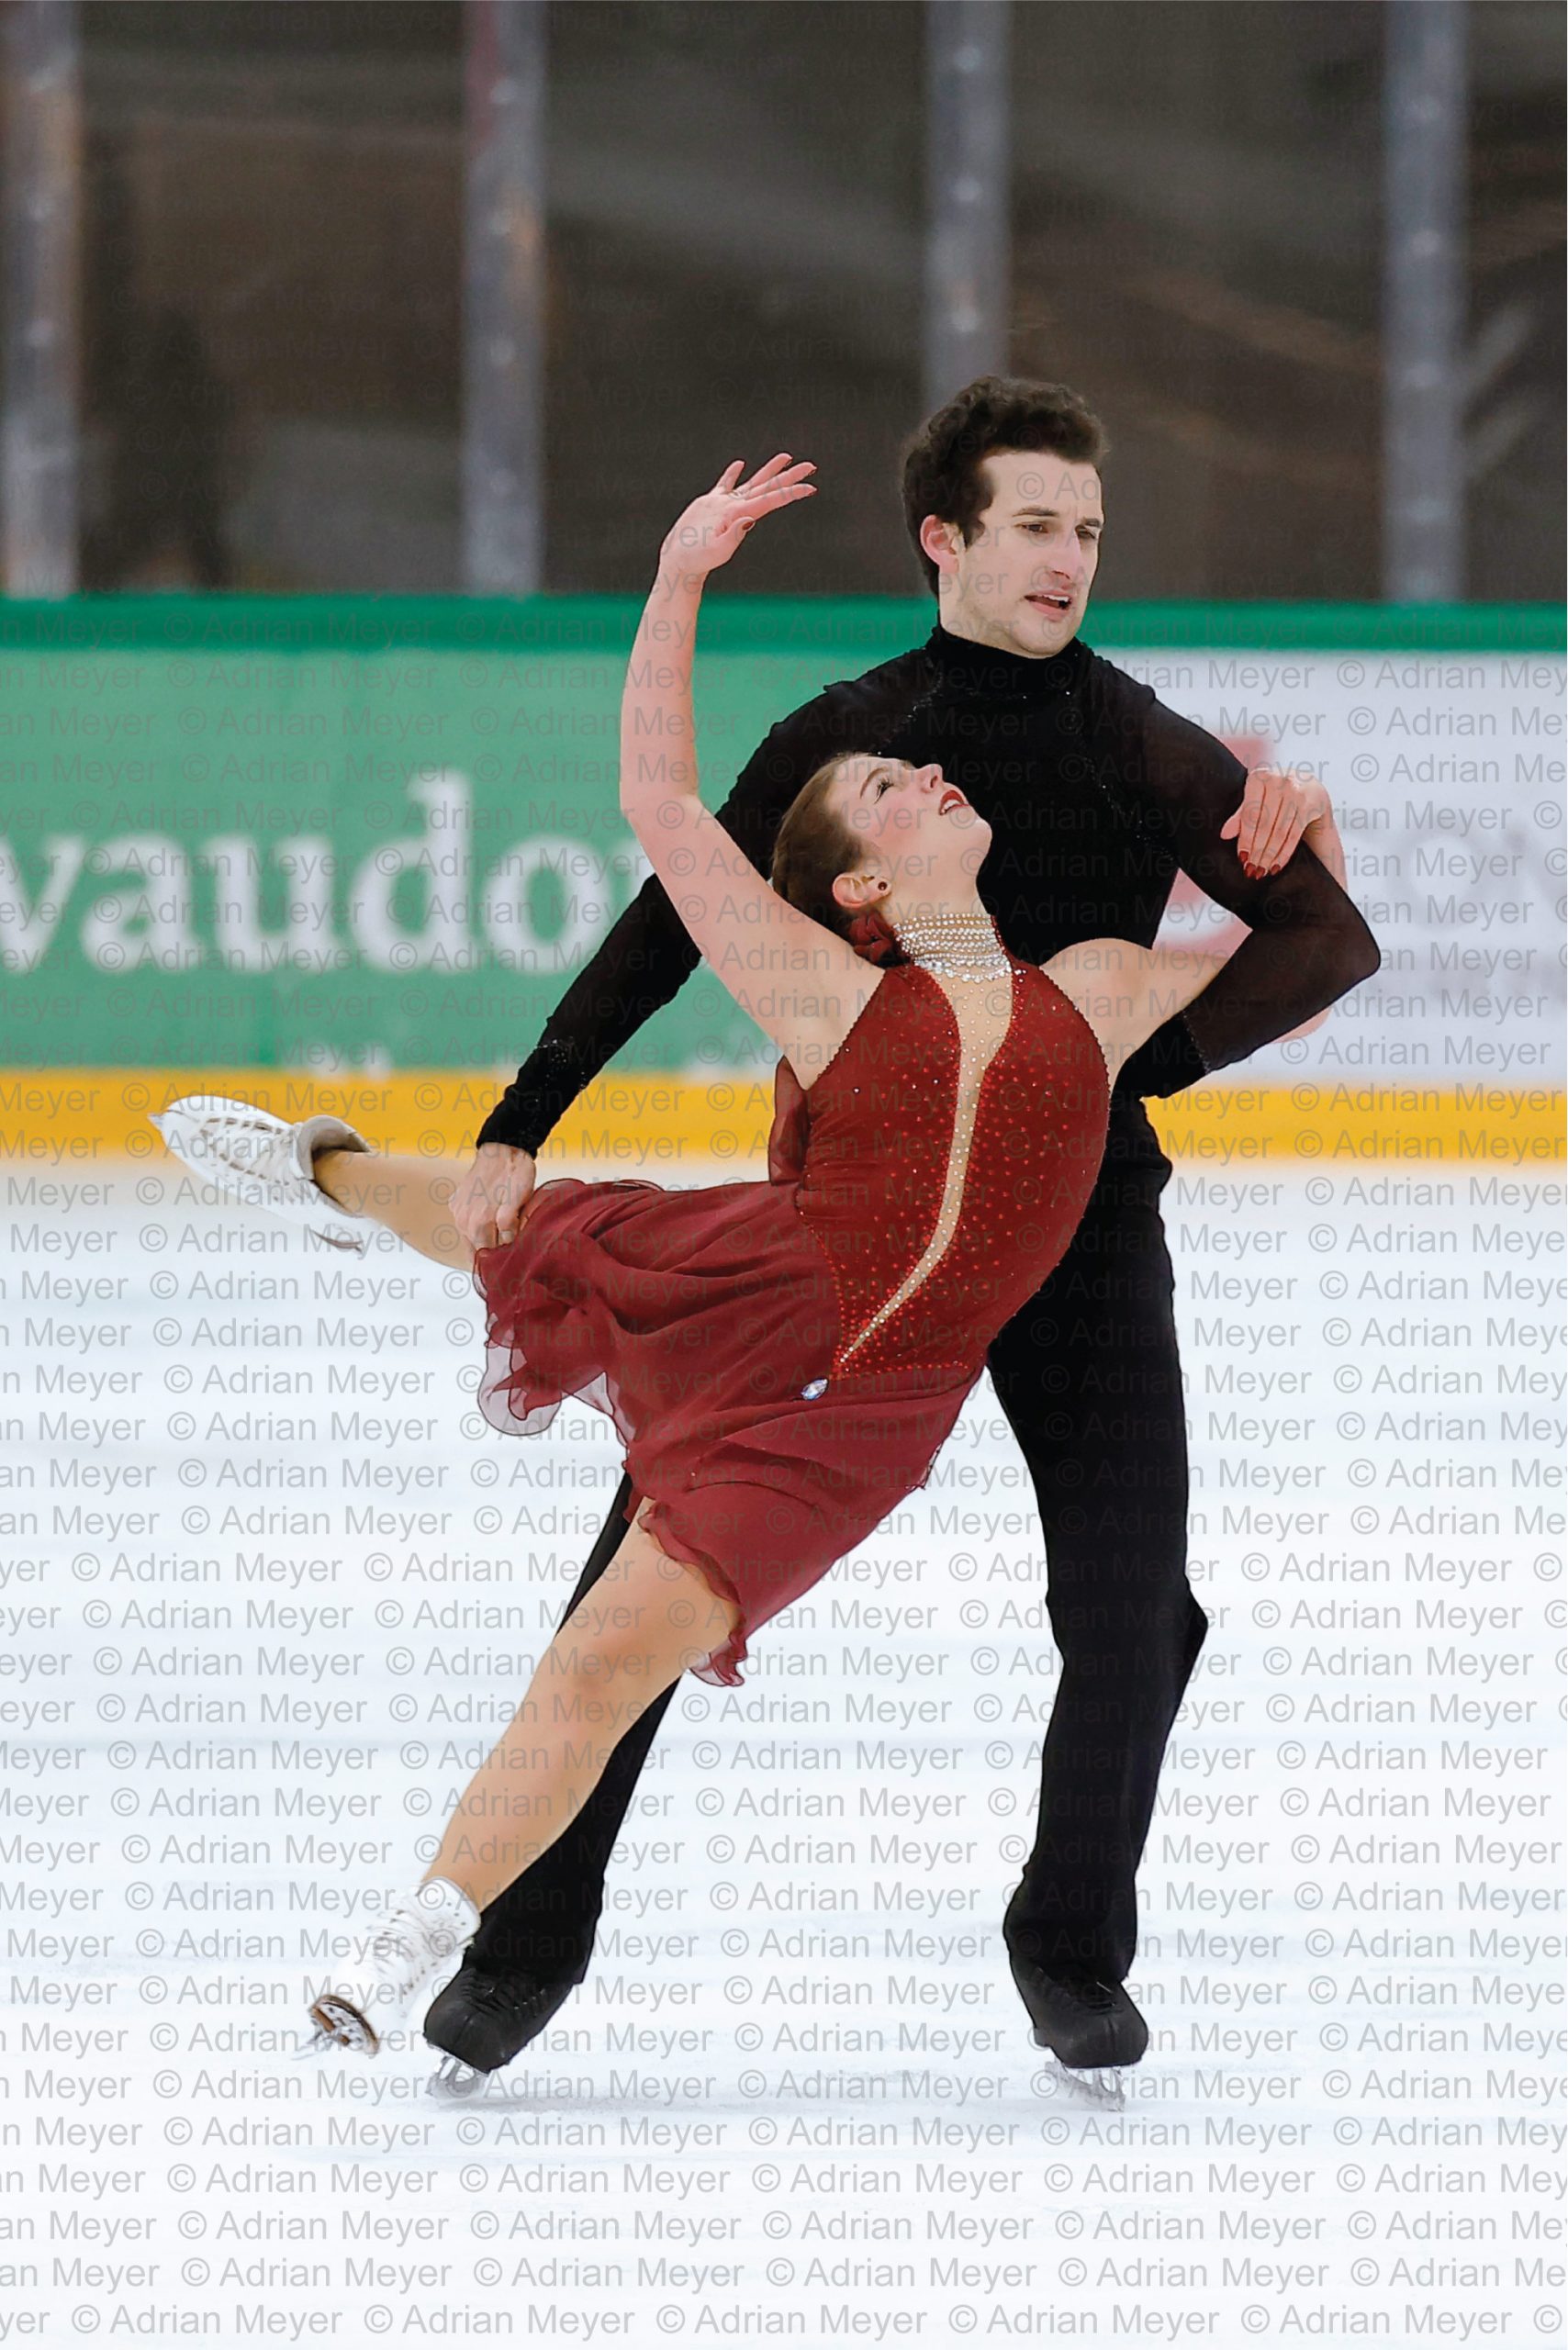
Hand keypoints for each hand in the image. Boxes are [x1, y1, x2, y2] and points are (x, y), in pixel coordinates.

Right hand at [452, 1143, 536, 1250]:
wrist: (502, 1147)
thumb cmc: (514, 1172)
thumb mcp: (521, 1202)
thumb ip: (511, 1228)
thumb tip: (507, 1247)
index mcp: (478, 1224)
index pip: (486, 1258)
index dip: (499, 1261)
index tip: (510, 1260)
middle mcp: (463, 1221)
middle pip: (476, 1250)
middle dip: (492, 1251)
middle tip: (509, 1247)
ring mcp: (457, 1211)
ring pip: (470, 1237)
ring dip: (484, 1238)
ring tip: (501, 1231)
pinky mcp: (456, 1202)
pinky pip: (466, 1223)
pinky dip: (476, 1225)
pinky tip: (490, 1217)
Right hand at [657, 454, 815, 585]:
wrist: (680, 564)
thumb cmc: (696, 560)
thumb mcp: (715, 551)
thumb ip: (733, 536)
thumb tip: (749, 520)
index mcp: (740, 516)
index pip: (771, 500)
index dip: (791, 493)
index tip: (811, 487)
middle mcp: (738, 509)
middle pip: (769, 488)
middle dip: (789, 477)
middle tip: (810, 466)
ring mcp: (725, 506)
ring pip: (753, 483)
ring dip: (770, 471)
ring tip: (786, 457)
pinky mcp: (710, 505)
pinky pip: (725, 485)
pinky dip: (732, 474)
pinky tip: (740, 464)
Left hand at [1220, 766, 1331, 878]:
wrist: (1311, 787)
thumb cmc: (1275, 794)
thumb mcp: (1257, 799)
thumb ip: (1241, 815)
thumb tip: (1224, 835)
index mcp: (1260, 776)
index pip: (1250, 814)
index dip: (1245, 838)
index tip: (1242, 858)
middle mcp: (1280, 780)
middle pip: (1265, 825)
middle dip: (1257, 850)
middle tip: (1251, 869)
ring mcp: (1297, 791)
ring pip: (1279, 832)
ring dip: (1269, 855)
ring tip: (1262, 870)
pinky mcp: (1311, 804)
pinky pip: (1294, 835)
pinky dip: (1284, 853)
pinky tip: (1277, 866)